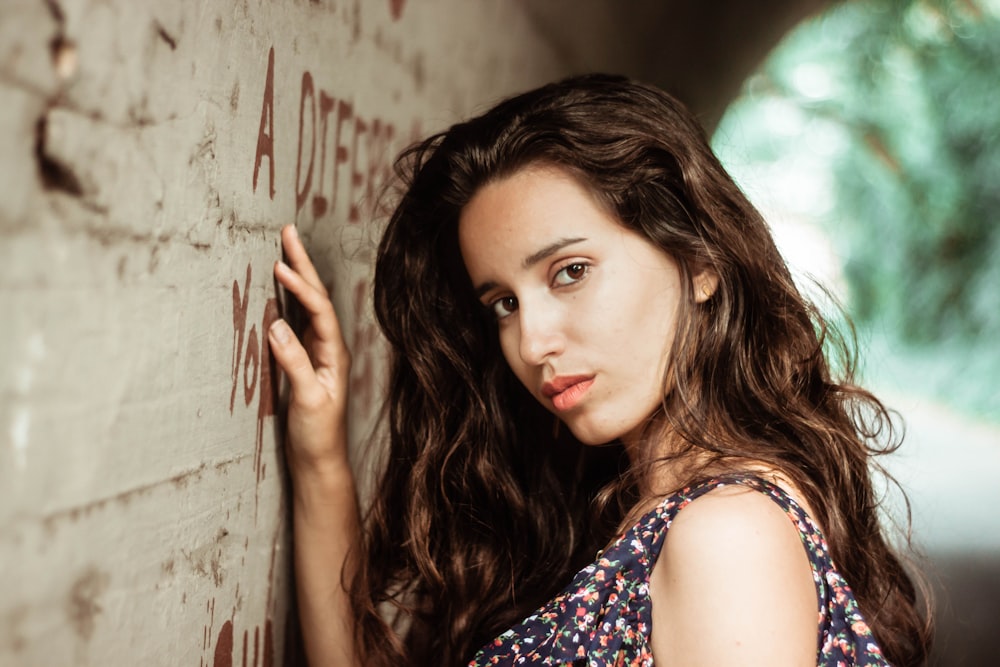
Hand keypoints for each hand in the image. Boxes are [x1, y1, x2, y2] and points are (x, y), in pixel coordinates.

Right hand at [269, 225, 351, 477]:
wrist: (320, 462)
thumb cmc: (318, 435)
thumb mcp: (308, 400)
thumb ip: (294, 363)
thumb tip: (275, 326)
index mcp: (335, 353)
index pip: (319, 310)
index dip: (300, 286)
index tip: (280, 265)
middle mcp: (329, 348)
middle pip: (316, 298)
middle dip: (302, 265)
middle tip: (288, 232)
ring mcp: (318, 354)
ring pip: (306, 307)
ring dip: (296, 278)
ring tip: (284, 250)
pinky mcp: (304, 363)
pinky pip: (296, 322)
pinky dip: (287, 302)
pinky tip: (278, 291)